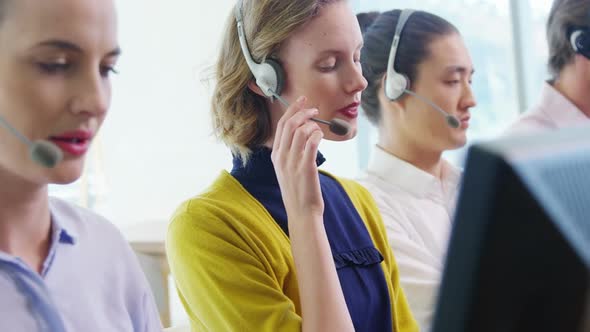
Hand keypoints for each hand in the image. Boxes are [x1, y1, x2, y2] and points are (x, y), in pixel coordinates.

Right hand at [271, 96, 323, 221]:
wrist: (302, 212)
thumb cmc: (298, 191)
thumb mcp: (286, 170)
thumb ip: (290, 153)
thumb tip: (302, 134)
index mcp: (276, 155)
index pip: (281, 126)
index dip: (292, 110)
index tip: (301, 101)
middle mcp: (281, 157)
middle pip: (289, 124)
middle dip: (302, 111)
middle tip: (314, 109)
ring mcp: (292, 162)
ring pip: (300, 131)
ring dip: (312, 124)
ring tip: (319, 127)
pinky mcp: (306, 167)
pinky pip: (311, 142)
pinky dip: (317, 134)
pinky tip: (321, 136)